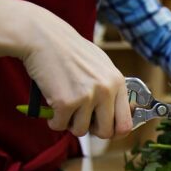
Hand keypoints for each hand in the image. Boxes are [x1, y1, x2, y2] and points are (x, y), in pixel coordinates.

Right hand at [0, 0, 132, 137]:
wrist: (44, 37)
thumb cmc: (73, 52)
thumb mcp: (103, 66)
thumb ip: (112, 89)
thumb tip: (117, 116)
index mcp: (118, 82)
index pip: (126, 123)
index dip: (116, 132)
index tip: (106, 130)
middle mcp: (106, 91)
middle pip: (105, 132)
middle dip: (92, 130)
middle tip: (82, 119)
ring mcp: (86, 97)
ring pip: (80, 131)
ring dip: (71, 123)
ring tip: (66, 106)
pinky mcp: (65, 102)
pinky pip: (60, 126)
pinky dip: (54, 120)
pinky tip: (53, 106)